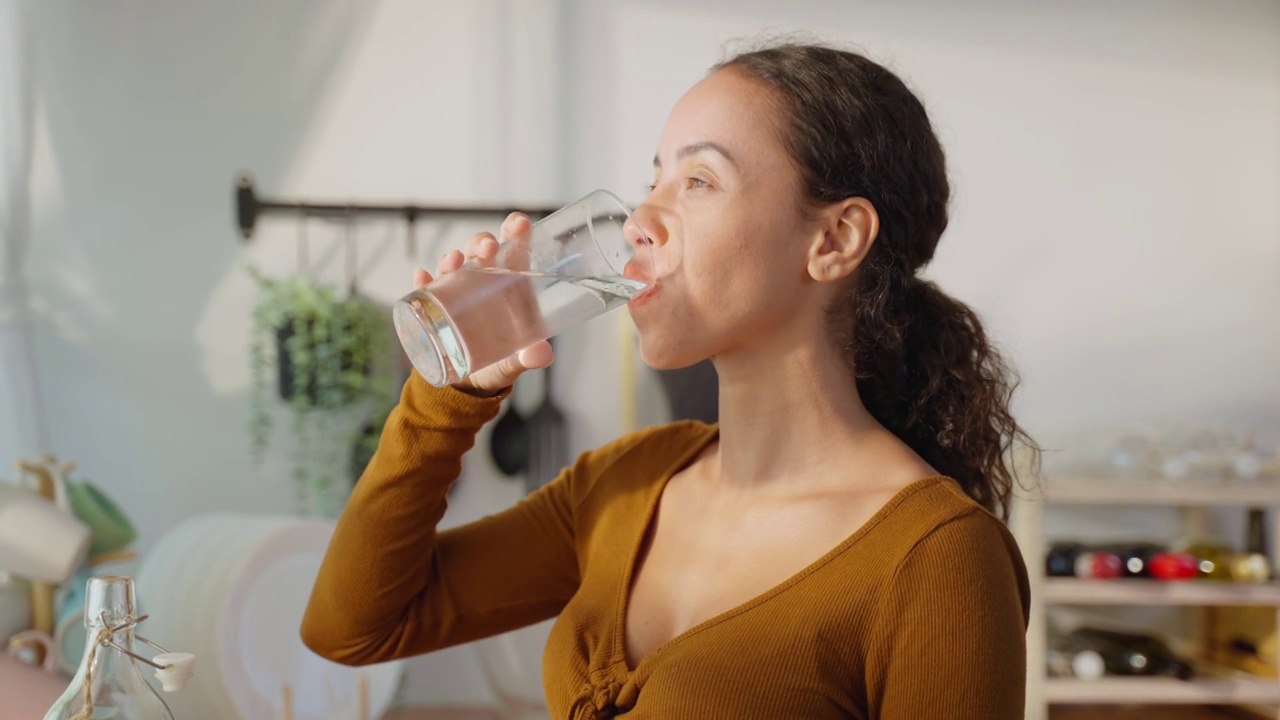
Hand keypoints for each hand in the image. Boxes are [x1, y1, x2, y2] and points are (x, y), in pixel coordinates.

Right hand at [414, 213, 553, 395]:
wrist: (469, 385)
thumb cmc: (499, 364)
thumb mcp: (514, 363)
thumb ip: (528, 359)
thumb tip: (543, 354)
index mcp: (511, 288)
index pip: (515, 253)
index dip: (516, 233)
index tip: (518, 223)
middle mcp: (485, 283)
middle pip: (483, 252)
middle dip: (482, 243)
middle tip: (487, 249)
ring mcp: (459, 292)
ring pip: (455, 265)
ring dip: (452, 257)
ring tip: (453, 262)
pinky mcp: (437, 307)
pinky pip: (428, 289)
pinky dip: (423, 281)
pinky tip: (422, 277)